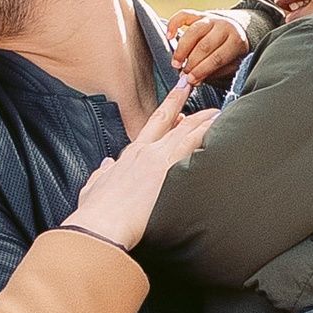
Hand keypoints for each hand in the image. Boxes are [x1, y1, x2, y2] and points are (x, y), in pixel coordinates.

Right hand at [63, 82, 219, 250]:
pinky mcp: (169, 172)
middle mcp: (145, 153)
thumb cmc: (96, 214)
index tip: (176, 94)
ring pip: (185, 131)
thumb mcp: (94, 188)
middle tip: (193, 87)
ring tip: (217, 111)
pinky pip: (192, 146)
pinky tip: (218, 128)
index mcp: (129, 155)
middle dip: (182, 101)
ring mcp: (158, 160)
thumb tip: (107, 166)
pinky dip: (205, 134)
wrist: (100, 226)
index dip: (166, 108)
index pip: (152, 125)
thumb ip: (102, 174)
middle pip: (169, 120)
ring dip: (202, 119)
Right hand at [165, 8, 250, 85]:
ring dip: (182, 49)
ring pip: (193, 32)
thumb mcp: (231, 64)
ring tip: (176, 63)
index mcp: (236, 41)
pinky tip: (169, 36)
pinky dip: (173, 24)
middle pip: (204, 46)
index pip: (217, 58)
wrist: (238, 28)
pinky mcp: (199, 14)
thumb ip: (213, 72)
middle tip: (183, 74)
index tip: (191, 80)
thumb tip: (195, 81)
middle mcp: (224, 27)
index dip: (202, 71)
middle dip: (191, 63)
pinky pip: (184, 15)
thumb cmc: (232, 52)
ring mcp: (211, 18)